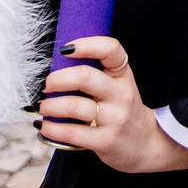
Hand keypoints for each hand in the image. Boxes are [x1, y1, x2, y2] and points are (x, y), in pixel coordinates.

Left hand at [38, 37, 187, 174]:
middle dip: (57, 79)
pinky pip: (71, 133)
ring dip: (50, 106)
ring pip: (74, 106)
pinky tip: (44, 126)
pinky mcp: (105, 141)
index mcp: (122, 75)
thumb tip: (54, 64)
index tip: (65, 49)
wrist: (145, 143)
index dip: (87, 44)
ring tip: (42, 107)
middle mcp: (121, 94)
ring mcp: (115, 119)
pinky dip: (51, 128)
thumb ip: (95, 72)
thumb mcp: (117, 85)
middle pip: (85, 77)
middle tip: (46, 85)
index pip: (111, 50)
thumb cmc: (121, 109)